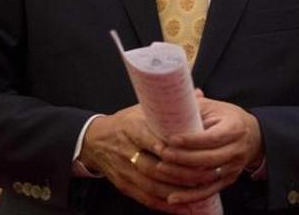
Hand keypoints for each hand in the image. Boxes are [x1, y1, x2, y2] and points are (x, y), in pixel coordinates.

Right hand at [76, 105, 194, 213]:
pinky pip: (145, 197)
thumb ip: (169, 106)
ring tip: (197, 191)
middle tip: (202, 174)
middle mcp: (126, 149)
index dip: (166, 146)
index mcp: (131, 127)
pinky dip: (163, 204)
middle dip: (178, 173)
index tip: (186, 150)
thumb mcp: (142, 109)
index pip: (147, 137)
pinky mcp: (124, 184)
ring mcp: (124, 170)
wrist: (96, 140)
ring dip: (175, 190)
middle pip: (152, 166)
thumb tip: (200, 94)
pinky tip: (180, 206)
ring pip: (150, 185)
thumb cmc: (127, 123)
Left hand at [159, 95, 263, 205]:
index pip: (212, 137)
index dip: (191, 140)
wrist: (253, 136)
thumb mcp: (214, 107)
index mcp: (234, 128)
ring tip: (161, 169)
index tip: (171, 139)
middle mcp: (236, 150)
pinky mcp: (228, 181)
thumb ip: (194, 105)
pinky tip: (171, 198)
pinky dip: (189, 197)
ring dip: (182, 175)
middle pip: (208, 159)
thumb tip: (168, 101)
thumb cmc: (227, 118)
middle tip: (162, 153)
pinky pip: (207, 192)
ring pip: (206, 177)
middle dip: (182, 158)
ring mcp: (233, 168)